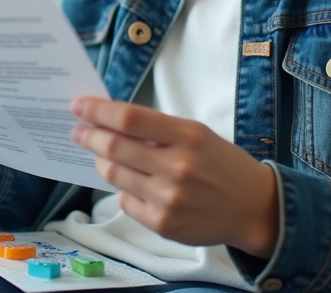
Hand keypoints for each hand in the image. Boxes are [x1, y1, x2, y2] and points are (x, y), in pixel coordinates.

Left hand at [70, 97, 278, 257]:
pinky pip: (126, 201)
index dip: (98, 111)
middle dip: (89, 135)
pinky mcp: (163, 225)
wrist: (253, 207)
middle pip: (115, 147)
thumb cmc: (222, 165)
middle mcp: (177, 167)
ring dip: (101, 162)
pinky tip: (133, 183)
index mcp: (188, 136)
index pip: (130, 119)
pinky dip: (124, 189)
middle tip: (78, 130)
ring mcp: (169, 199)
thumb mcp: (197, 135)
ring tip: (102, 155)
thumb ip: (158, 129)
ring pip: (113, 175)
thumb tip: (111, 121)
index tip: (79, 106)